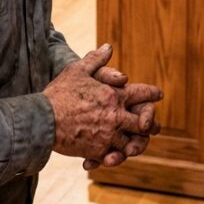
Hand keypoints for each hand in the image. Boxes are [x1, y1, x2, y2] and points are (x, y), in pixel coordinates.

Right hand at [43, 45, 162, 167]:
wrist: (43, 120)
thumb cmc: (60, 93)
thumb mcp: (77, 70)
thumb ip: (96, 59)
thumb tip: (108, 47)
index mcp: (114, 95)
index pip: (142, 94)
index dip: (152, 93)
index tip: (159, 94)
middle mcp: (115, 116)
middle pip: (143, 123)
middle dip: (150, 124)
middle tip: (154, 126)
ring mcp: (108, 136)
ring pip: (131, 143)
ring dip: (134, 143)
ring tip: (136, 144)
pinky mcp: (97, 151)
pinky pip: (113, 156)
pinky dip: (115, 156)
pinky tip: (114, 156)